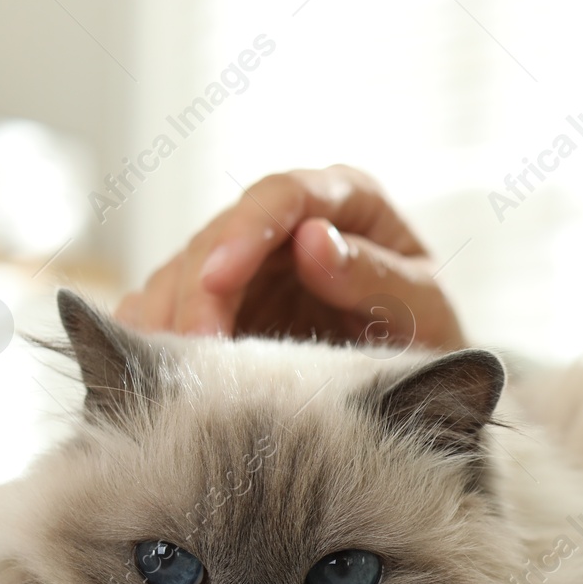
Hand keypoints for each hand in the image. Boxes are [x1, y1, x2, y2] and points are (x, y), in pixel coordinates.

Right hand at [116, 166, 464, 349]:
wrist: (416, 387)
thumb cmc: (429, 338)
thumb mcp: (424, 310)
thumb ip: (377, 276)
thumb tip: (312, 240)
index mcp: (346, 199)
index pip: (283, 196)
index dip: (244, 233)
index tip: (218, 279)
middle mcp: (288, 221)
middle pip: (219, 236)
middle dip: (199, 293)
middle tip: (194, 349)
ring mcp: (247, 262)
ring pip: (182, 274)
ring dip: (169, 321)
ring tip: (170, 372)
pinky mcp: (219, 304)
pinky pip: (169, 310)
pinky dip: (154, 338)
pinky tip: (153, 370)